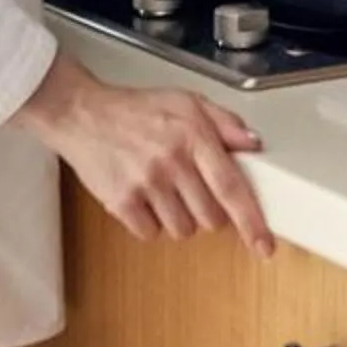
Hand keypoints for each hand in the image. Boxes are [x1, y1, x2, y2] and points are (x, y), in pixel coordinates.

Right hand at [14, 55, 275, 254]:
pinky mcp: (121, 202)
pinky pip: (151, 234)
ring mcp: (146, 184)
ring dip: (178, 218)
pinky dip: (150, 222)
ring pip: (182, 230)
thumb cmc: (136, 109)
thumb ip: (224, 122)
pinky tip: (142, 197)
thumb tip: (253, 144)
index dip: (251, 222)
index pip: (232, 188)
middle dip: (207, 212)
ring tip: (162, 189)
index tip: (264, 245)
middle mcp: (172, 161)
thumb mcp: (186, 101)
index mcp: (193, 136)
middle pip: (210, 218)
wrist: (82, 114)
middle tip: (190, 189)